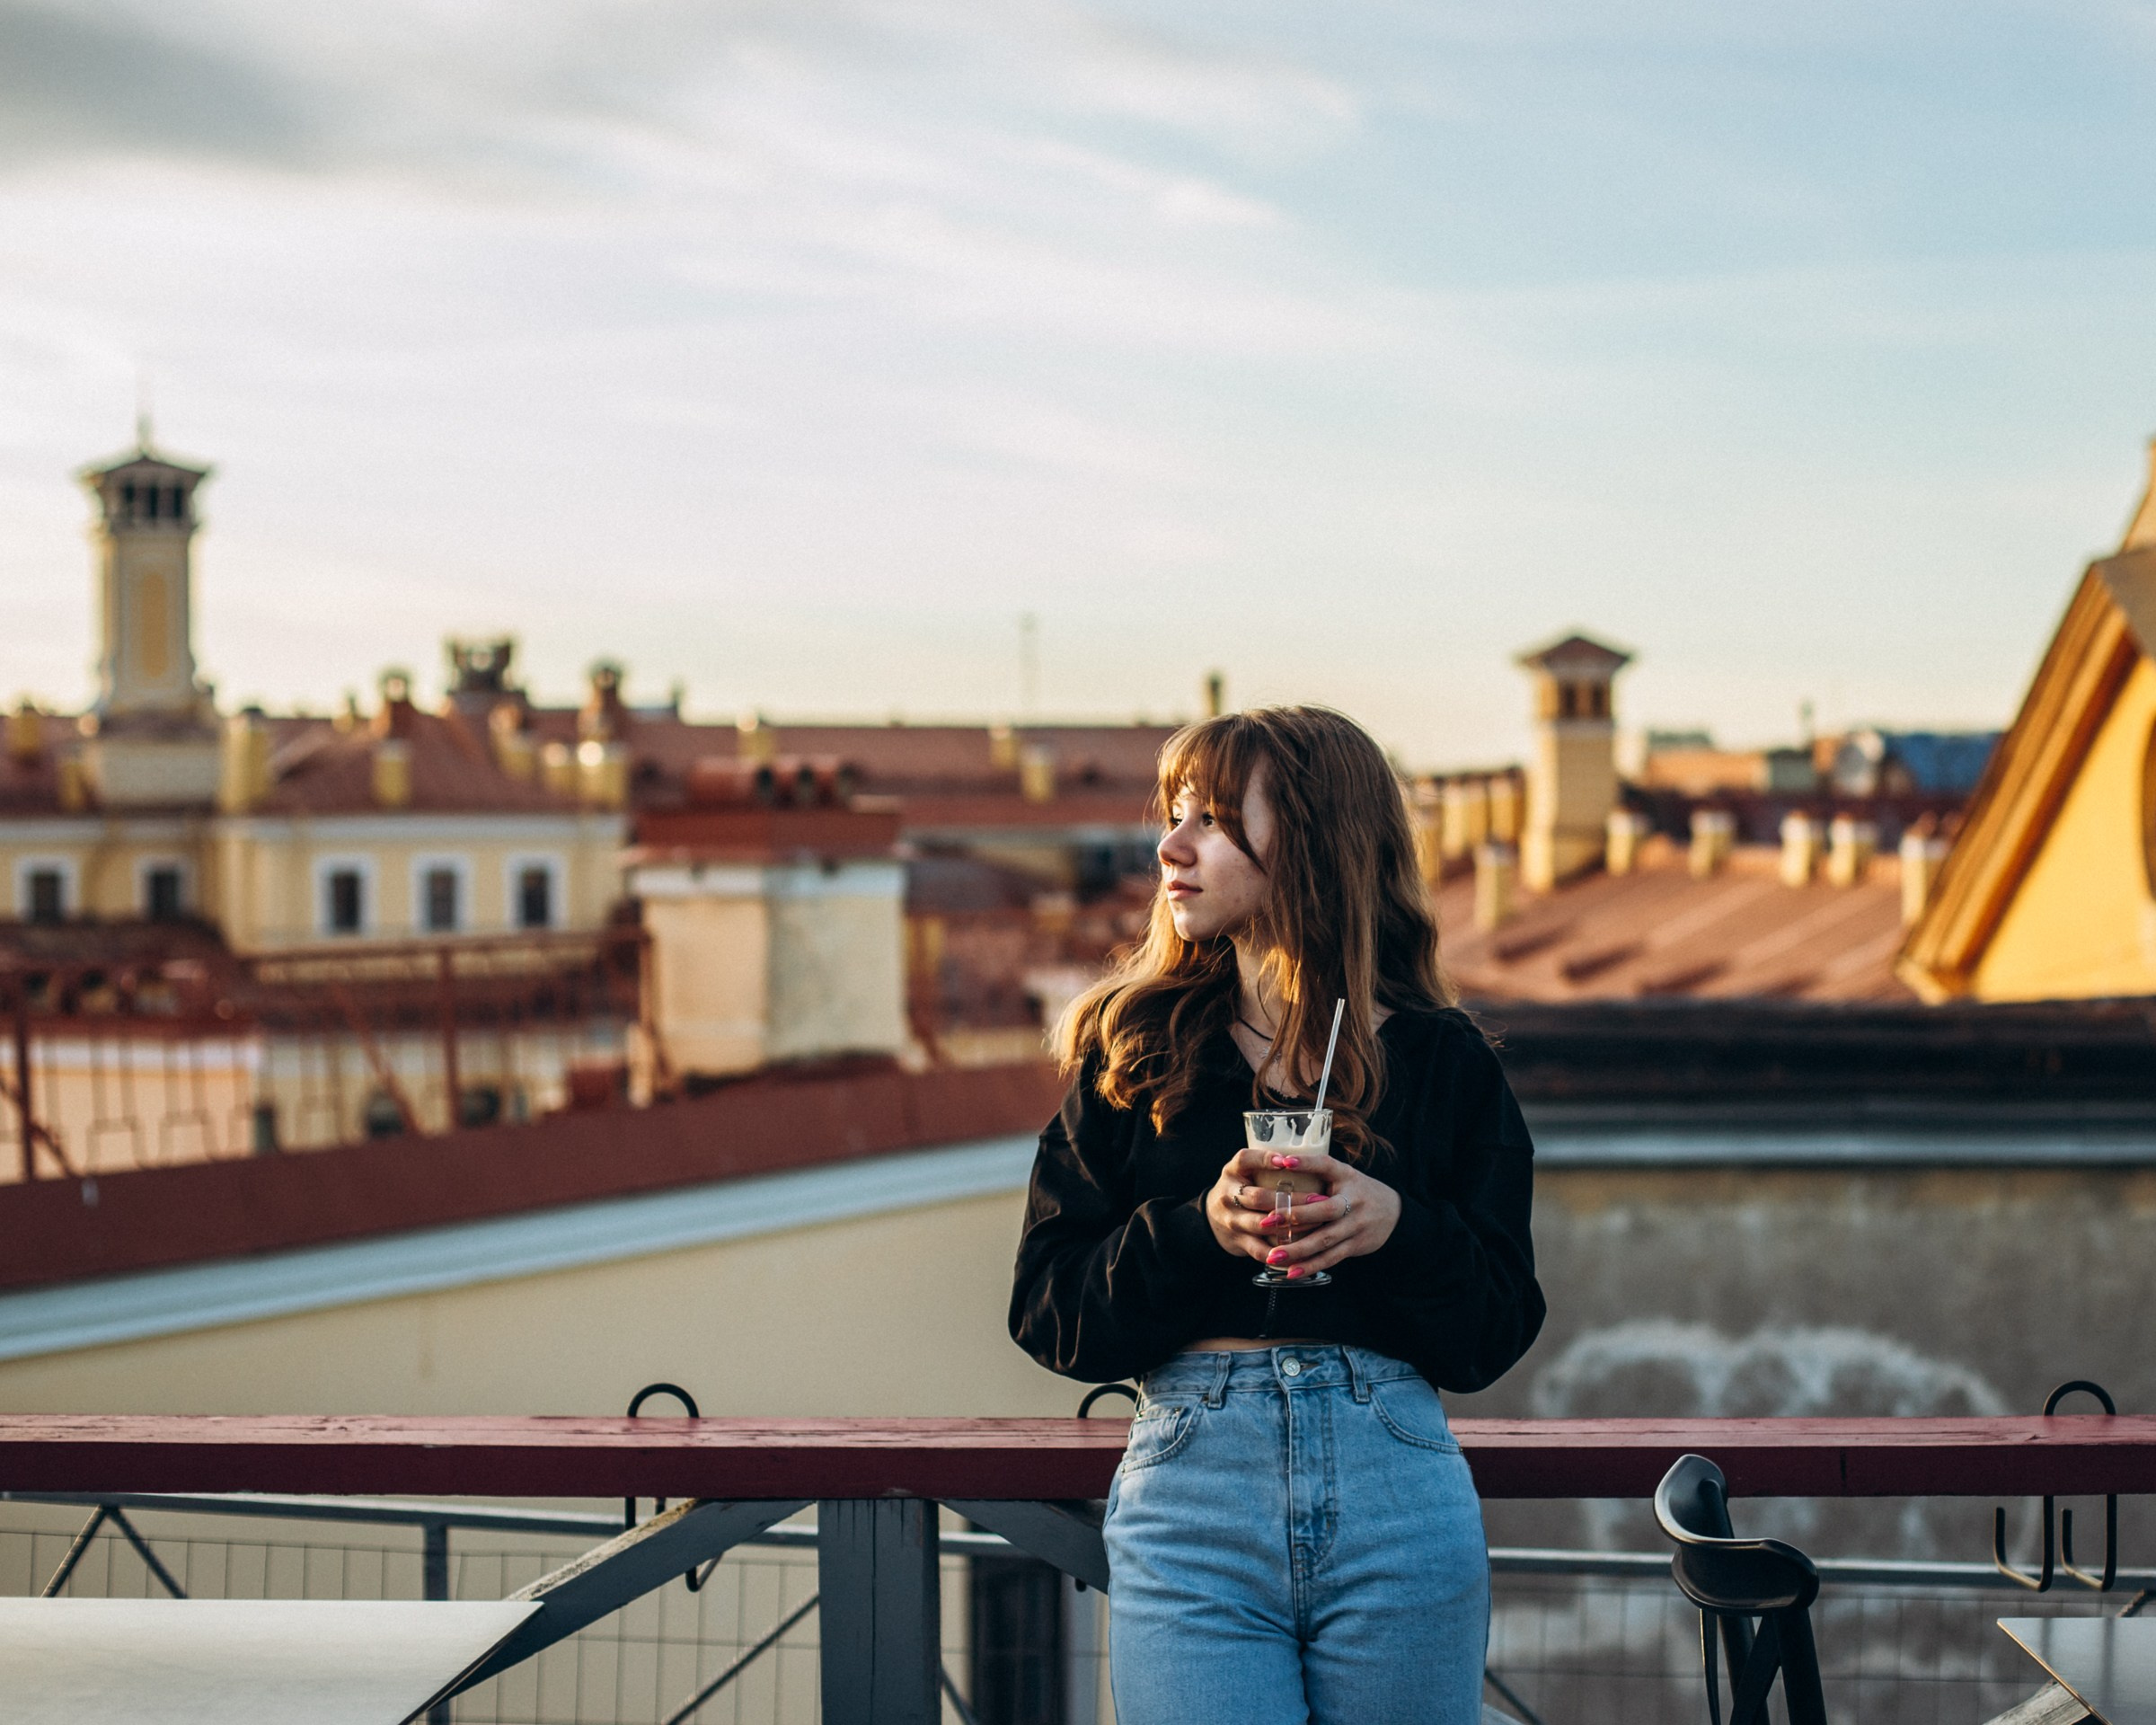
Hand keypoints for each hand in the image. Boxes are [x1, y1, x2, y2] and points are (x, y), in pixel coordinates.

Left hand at [1205, 1148, 1400, 1277]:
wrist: (1394, 1213)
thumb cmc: (1357, 1191)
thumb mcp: (1344, 1175)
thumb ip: (1318, 1174)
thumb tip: (1276, 1166)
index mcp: (1347, 1177)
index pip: (1326, 1165)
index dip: (1306, 1163)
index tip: (1283, 1162)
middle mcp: (1353, 1201)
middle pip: (1324, 1210)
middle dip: (1295, 1216)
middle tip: (1266, 1221)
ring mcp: (1356, 1225)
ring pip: (1325, 1239)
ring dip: (1298, 1249)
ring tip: (1273, 1255)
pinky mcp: (1355, 1245)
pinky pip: (1331, 1258)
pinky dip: (1311, 1266)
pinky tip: (1291, 1271)